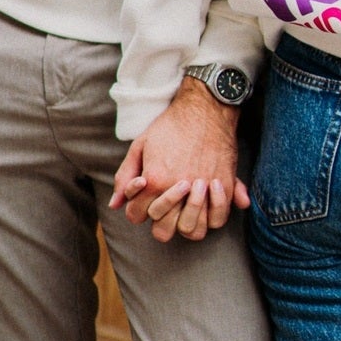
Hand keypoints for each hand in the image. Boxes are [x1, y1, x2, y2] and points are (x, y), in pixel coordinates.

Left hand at [109, 78, 249, 242]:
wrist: (204, 109)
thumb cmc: (170, 126)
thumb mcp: (140, 146)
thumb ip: (124, 176)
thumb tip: (115, 204)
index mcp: (153, 180)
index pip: (136, 216)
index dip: (136, 210)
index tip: (144, 200)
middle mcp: (177, 190)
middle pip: (163, 231)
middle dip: (160, 221)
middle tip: (164, 207)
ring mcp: (203, 190)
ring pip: (192, 231)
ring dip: (186, 223)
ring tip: (184, 209)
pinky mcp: (224, 186)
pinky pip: (218, 219)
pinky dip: (211, 217)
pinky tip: (205, 204)